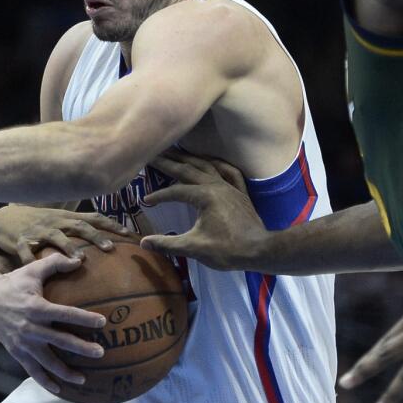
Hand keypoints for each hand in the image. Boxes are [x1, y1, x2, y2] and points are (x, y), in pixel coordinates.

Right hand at [0, 206, 129, 262]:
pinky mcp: (20, 241)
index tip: (128, 233)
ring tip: (80, 259)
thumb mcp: (55, 220)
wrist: (0, 219)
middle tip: (111, 248)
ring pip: (56, 237)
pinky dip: (32, 260)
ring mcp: (37, 231)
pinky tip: (38, 270)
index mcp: (64, 218)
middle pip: (79, 226)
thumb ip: (75, 227)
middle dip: (96, 236)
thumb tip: (101, 236)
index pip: (93, 218)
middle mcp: (54, 222)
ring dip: (69, 247)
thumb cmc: (33, 223)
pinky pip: (27, 252)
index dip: (111, 224)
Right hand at [0, 252, 107, 394]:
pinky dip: (45, 381)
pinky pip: (32, 370)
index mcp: (37, 308)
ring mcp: (23, 343)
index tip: (103, 322)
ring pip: (47, 361)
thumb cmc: (15, 283)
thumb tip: (80, 260)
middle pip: (61, 341)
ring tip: (84, 379)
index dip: (84, 318)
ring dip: (65, 372)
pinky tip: (60, 390)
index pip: (65, 314)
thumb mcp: (32, 269)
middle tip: (101, 352)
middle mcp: (31, 328)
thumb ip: (55, 263)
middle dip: (81, 348)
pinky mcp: (17, 352)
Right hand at [138, 150, 266, 269]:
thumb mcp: (194, 248)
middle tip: (152, 154)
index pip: (175, 191)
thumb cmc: (227, 250)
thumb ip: (167, 244)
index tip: (145, 200)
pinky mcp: (240, 192)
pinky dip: (217, 163)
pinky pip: (228, 171)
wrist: (259, 251)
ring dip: (190, 158)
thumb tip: (143, 243)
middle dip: (169, 162)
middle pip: (188, 169)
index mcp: (204, 196)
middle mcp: (216, 185)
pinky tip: (210, 161)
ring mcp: (230, 186)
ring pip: (207, 165)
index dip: (159, 195)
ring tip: (175, 152)